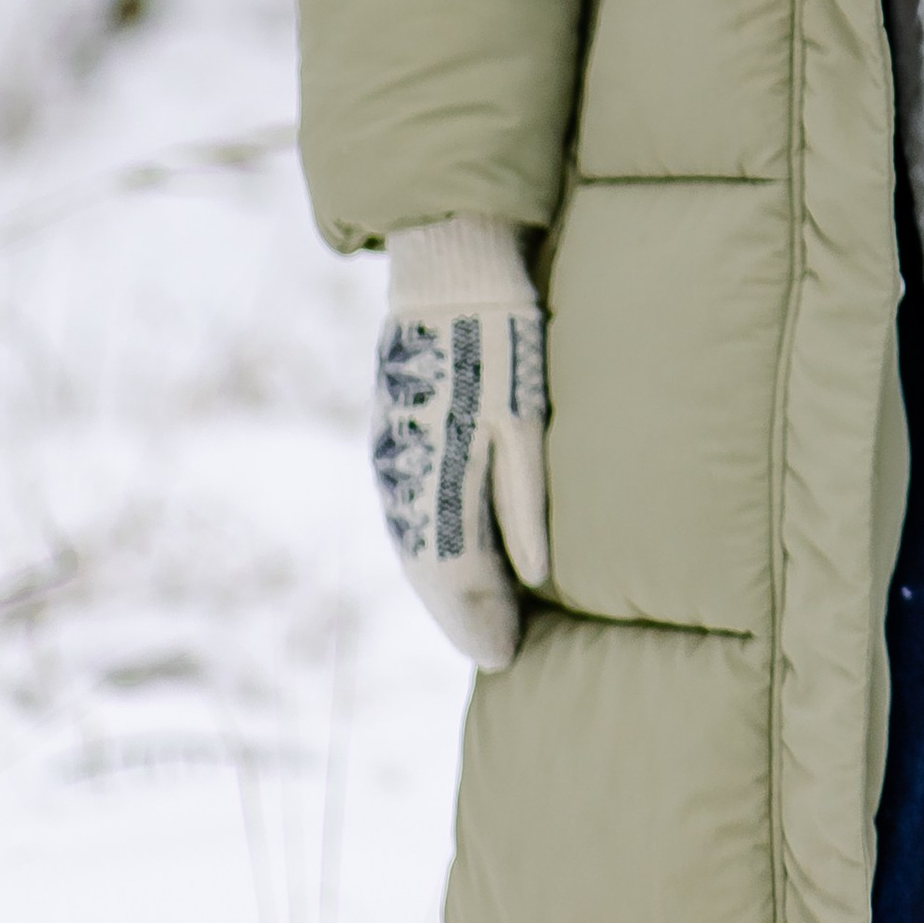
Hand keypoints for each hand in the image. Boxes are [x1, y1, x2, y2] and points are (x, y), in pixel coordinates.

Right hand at [371, 217, 548, 669]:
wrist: (449, 263)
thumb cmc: (500, 335)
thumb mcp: (523, 415)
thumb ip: (524, 497)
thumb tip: (532, 576)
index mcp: (432, 480)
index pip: (452, 579)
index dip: (478, 623)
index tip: (505, 659)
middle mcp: (400, 478)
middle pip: (428, 570)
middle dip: (461, 613)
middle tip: (497, 649)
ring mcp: (391, 454)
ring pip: (416, 541)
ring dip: (444, 582)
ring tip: (480, 613)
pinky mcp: (394, 430)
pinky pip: (411, 508)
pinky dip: (434, 542)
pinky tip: (455, 551)